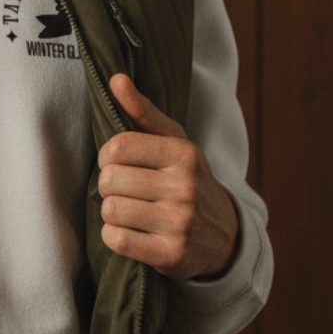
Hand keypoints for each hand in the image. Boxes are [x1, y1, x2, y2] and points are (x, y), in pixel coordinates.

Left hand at [97, 74, 239, 279]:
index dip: (107, 157)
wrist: (225, 235)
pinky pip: (117, 240)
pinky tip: (132, 232)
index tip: (119, 164)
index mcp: (183, 154)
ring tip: (131, 211)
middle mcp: (184, 187)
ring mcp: (179, 222)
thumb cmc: (188, 181)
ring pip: (110, 210)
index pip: (117, 147)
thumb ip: (143, 111)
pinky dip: (115, 237)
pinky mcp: (171, 254)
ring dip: (112, 213)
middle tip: (126, 191)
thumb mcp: (174, 143)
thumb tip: (115, 79)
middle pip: (110, 180)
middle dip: (110, 186)